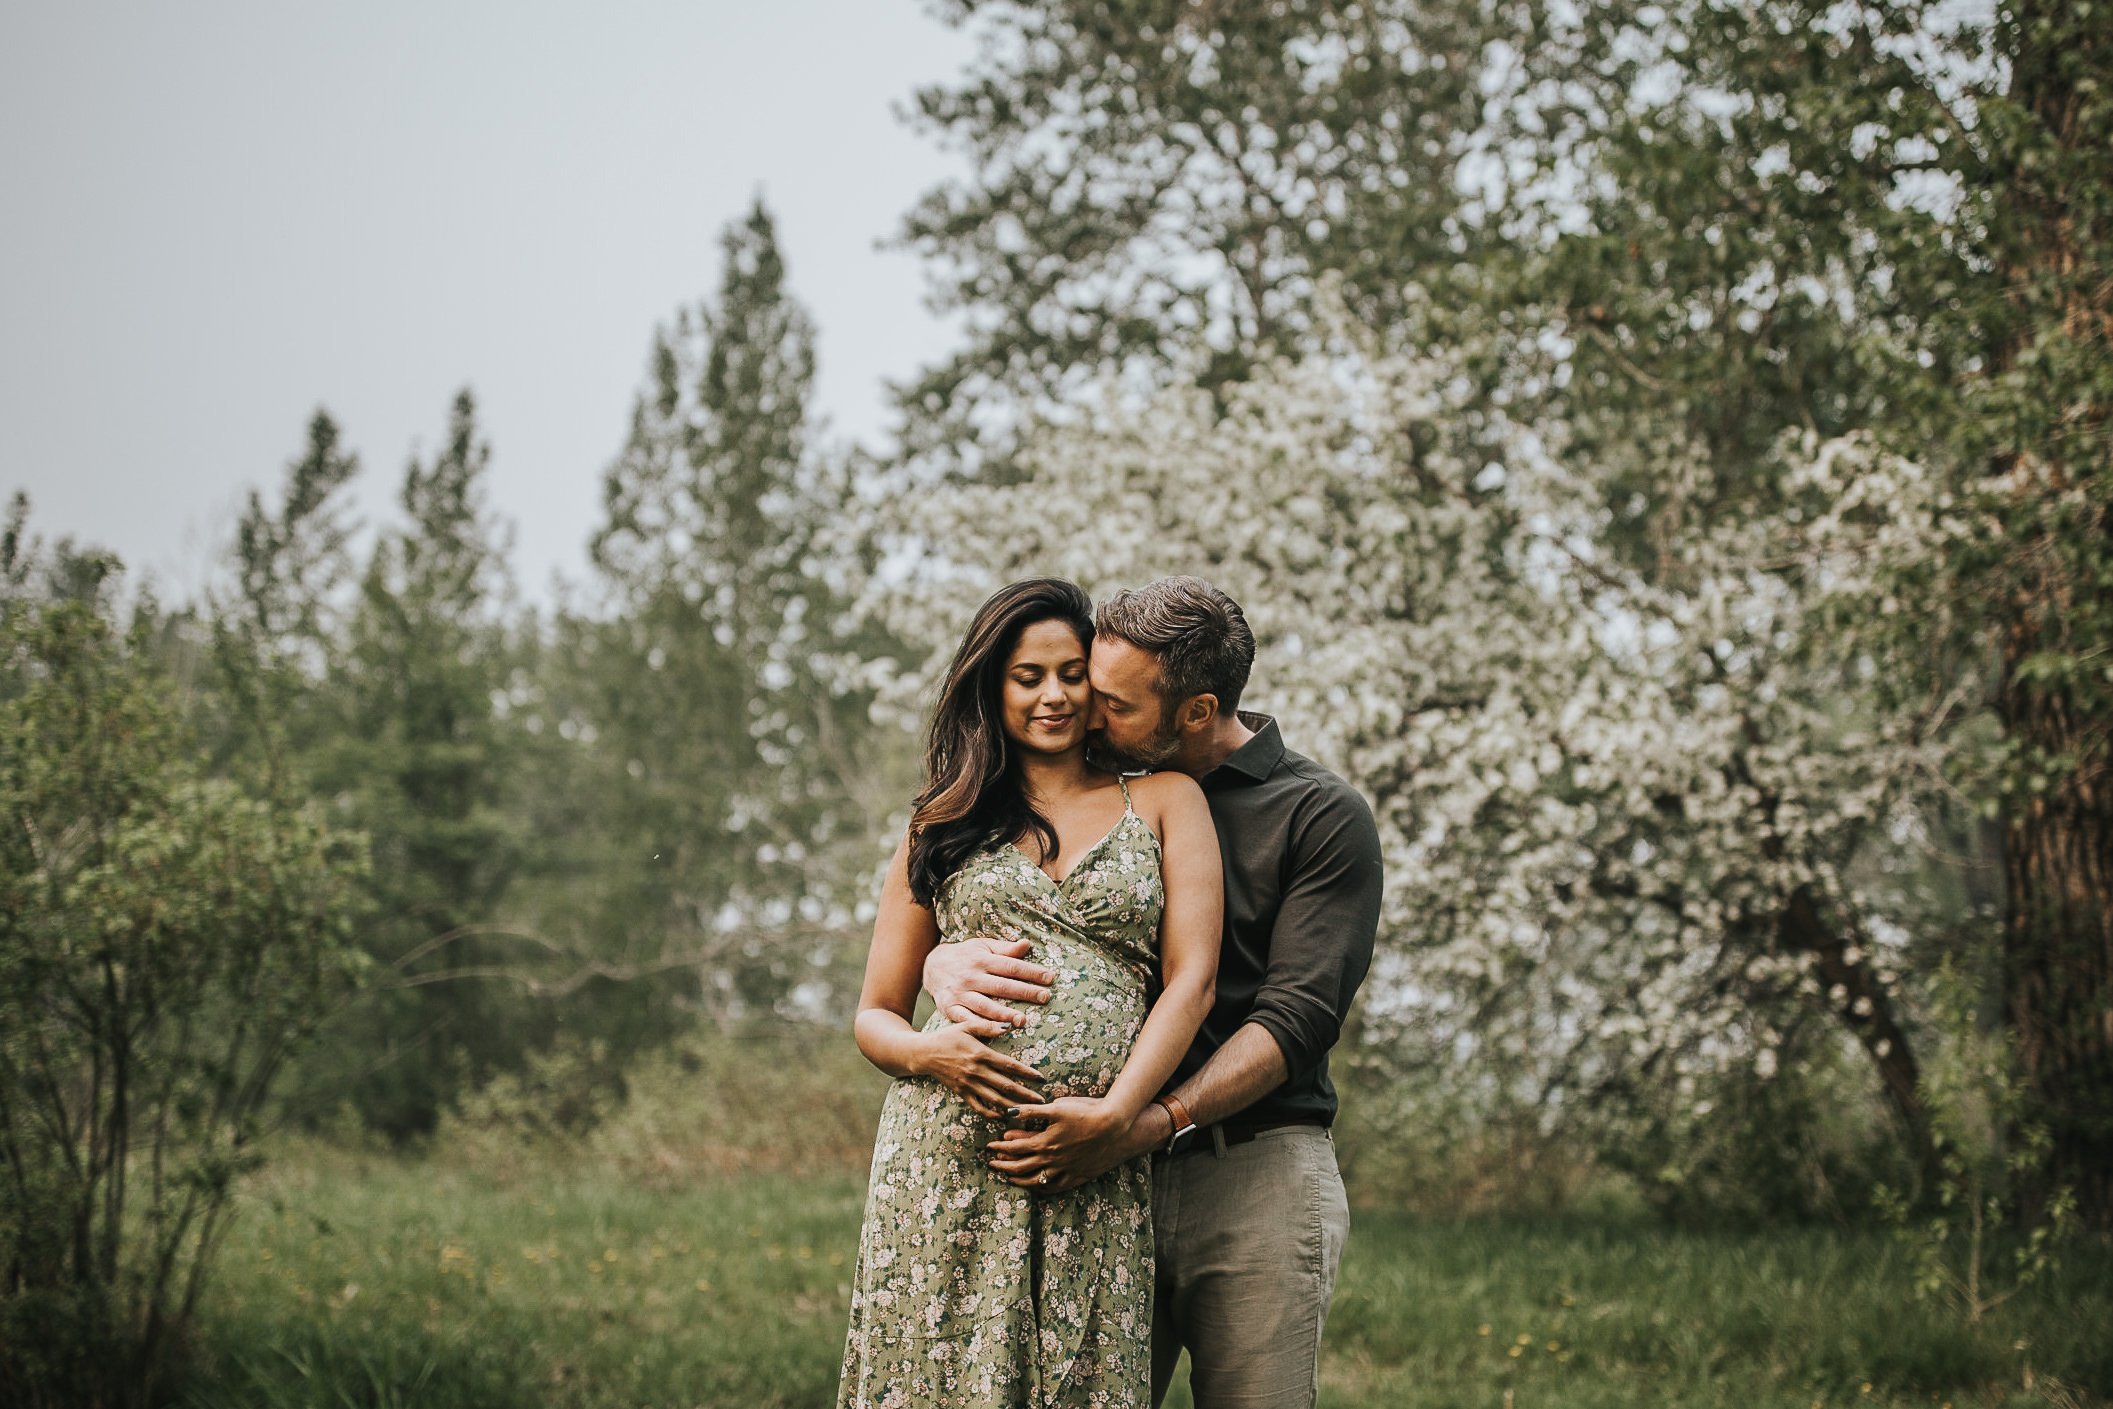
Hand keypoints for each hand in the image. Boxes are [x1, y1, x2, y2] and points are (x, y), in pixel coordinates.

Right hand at [917, 1025, 1045, 1118]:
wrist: (924, 1053)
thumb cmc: (948, 1037)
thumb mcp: (967, 1026)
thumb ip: (988, 1027)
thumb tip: (1009, 1026)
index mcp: (981, 1054)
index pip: (1009, 1066)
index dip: (1027, 1073)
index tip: (1041, 1078)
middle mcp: (976, 1071)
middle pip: (1006, 1086)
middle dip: (1026, 1095)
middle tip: (1042, 1101)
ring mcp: (968, 1084)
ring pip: (995, 1099)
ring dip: (1012, 1106)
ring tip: (1027, 1112)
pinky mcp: (961, 1093)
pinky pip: (978, 1107)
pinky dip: (991, 1114)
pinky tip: (1003, 1116)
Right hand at [924, 937, 1056, 1037]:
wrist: (932, 965)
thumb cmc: (965, 956)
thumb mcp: (983, 947)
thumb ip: (1005, 949)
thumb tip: (1027, 945)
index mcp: (982, 960)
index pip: (1011, 966)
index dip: (1031, 972)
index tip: (1050, 978)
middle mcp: (971, 977)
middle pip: (1001, 986)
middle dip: (1024, 992)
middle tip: (1045, 998)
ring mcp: (960, 994)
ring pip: (984, 1006)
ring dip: (1004, 1014)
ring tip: (1023, 1021)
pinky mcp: (950, 1008)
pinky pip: (966, 1020)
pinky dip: (979, 1027)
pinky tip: (995, 1033)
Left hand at [985, 1096, 1153, 1192]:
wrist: (1114, 1127)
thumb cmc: (1086, 1112)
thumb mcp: (1057, 1107)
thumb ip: (1031, 1111)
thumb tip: (1008, 1112)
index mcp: (1044, 1142)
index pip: (1015, 1148)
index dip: (1000, 1148)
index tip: (989, 1147)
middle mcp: (1052, 1160)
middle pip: (1021, 1168)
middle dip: (1004, 1167)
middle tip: (992, 1165)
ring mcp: (1065, 1170)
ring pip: (1037, 1181)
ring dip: (1020, 1180)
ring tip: (1010, 1179)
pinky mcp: (1078, 1175)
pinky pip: (1056, 1187)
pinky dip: (1043, 1188)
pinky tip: (1038, 1186)